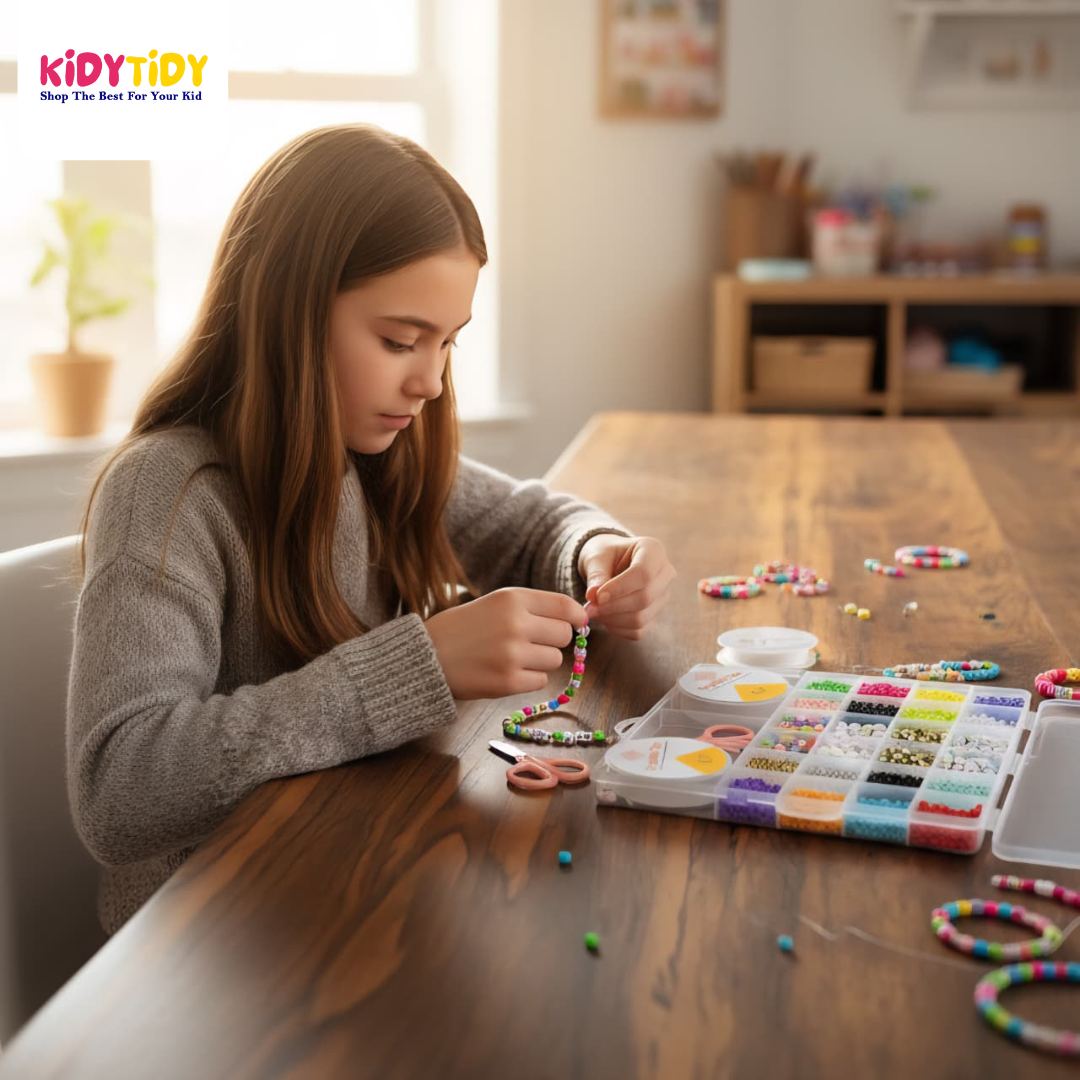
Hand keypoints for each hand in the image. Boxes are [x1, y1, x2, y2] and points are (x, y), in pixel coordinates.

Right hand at [424, 587, 588, 700]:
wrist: (425, 656)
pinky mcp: (508, 681)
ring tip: (513, 657)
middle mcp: (515, 624)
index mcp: (512, 599)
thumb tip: (576, 617)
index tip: (577, 623)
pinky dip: (529, 678)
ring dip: (540, 661)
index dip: (577, 617)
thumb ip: (532, 607)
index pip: (565, 607)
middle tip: (533, 642)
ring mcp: (512, 654)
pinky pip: (541, 681)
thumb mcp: (495, 603)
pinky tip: (507, 671)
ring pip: (555, 660)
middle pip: (564, 635)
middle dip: (554, 641)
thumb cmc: (462, 629)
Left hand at [578, 534, 675, 640]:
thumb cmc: (604, 555)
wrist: (610, 563)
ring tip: (594, 611)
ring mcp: (663, 596)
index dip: (620, 588)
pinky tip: (604, 617)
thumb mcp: (596, 557)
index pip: (644, 573)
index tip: (597, 596)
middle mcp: (665, 573)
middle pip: (645, 598)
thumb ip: (596, 575)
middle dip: (613, 607)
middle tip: (589, 609)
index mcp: (653, 550)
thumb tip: (593, 596)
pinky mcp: (655, 614)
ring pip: (641, 617)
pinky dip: (617, 628)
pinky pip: (638, 630)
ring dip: (613, 620)